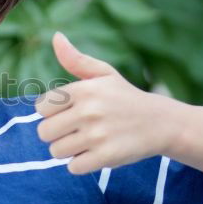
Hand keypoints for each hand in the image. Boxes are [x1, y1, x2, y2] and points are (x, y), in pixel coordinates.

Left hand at [34, 31, 183, 175]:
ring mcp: (97, 135)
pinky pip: (73, 167)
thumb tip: (56, 36)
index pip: (41, 109)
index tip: (70, 113)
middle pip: (44, 132)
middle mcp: (88, 111)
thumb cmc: (125, 97)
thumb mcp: (104, 74)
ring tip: (88, 141)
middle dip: (57, 133)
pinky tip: (97, 153)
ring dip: (69, 150)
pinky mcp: (106, 157)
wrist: (161, 123)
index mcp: (83, 89)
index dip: (53, 113)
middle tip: (78, 130)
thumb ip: (76, 59)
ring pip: (56, 151)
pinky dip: (82, 164)